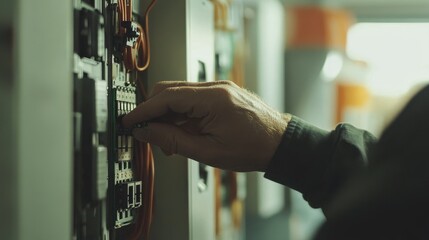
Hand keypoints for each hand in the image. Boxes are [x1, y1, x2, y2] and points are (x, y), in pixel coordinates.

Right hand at [123, 80, 289, 171]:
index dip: (143, 110)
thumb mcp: (208, 151)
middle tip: (147, 132)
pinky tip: (183, 131)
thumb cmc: (253, 148)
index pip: (166, 97)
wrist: (279, 144)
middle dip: (153, 111)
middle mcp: (215, 87)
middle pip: (169, 90)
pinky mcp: (222, 93)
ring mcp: (219, 88)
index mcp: (212, 99)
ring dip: (168, 114)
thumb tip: (147, 132)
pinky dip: (182, 113)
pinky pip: (193, 98)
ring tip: (169, 140)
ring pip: (179, 94)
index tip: (130, 121)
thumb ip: (172, 140)